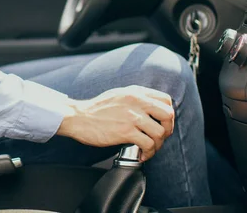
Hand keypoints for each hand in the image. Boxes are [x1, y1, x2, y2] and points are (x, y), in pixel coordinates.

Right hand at [57, 85, 174, 161]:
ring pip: (159, 132)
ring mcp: (132, 116)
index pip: (165, 99)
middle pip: (168, 115)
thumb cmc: (96, 109)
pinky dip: (148, 153)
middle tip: (160, 138)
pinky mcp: (126, 131)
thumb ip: (135, 98)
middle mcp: (136, 101)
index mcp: (135, 92)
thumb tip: (151, 108)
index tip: (162, 123)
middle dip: (167, 129)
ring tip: (149, 149)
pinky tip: (141, 155)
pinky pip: (148, 144)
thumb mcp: (118, 95)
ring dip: (157, 145)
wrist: (78, 117)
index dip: (168, 114)